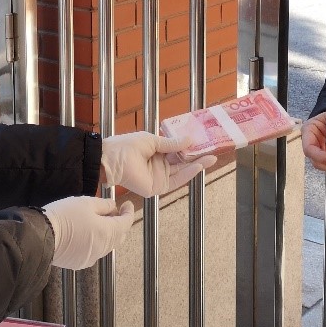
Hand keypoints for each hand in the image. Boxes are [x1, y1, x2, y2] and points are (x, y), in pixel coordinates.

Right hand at [42, 196, 137, 269]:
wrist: (41, 237)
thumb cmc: (65, 216)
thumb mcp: (86, 203)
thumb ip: (104, 205)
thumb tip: (113, 207)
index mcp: (107, 233)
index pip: (125, 223)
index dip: (128, 212)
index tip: (127, 205)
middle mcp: (102, 248)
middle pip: (118, 236)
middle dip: (118, 223)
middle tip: (112, 211)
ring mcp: (91, 257)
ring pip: (105, 244)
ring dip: (106, 233)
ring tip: (97, 221)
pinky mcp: (79, 263)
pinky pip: (93, 251)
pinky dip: (94, 242)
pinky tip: (84, 234)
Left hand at [101, 131, 217, 196]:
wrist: (113, 159)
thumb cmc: (127, 146)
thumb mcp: (153, 140)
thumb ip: (171, 143)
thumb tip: (190, 140)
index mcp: (156, 152)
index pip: (177, 151)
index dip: (190, 148)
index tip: (203, 142)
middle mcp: (159, 165)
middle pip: (182, 162)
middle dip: (197, 157)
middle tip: (212, 151)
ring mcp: (159, 177)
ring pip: (182, 171)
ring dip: (196, 165)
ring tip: (210, 158)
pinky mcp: (157, 187)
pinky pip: (176, 180)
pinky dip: (187, 174)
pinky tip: (198, 166)